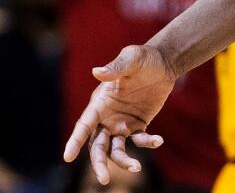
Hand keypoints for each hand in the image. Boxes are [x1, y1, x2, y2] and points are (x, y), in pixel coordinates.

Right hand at [63, 45, 176, 184]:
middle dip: (98, 162)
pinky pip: (140, 139)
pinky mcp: (138, 125)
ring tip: (136, 168)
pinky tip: (159, 140)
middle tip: (104, 180)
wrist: (163, 63)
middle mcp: (107, 117)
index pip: (84, 125)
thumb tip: (97, 72)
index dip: (75, 141)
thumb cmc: (143, 58)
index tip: (67, 157)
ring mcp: (122, 123)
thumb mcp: (131, 59)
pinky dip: (148, 143)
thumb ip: (116, 68)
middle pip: (96, 145)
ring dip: (123, 160)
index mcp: (99, 103)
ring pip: (116, 149)